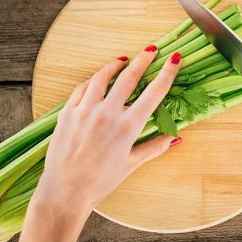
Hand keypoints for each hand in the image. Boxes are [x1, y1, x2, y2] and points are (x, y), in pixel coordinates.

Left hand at [10, 46, 181, 241]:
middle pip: (130, 77)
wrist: (65, 191)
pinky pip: (82, 88)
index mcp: (128, 126)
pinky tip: (98, 79)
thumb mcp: (131, 164)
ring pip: (102, 77)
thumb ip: (154, 147)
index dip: (167, 73)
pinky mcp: (68, 112)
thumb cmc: (100, 181)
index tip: (175, 59)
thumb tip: (175, 138)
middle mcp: (107, 114)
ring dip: (115, 65)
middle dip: (143, 60)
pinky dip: (93, 80)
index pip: (154, 92)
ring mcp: (85, 110)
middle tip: (151, 50)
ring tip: (123, 60)